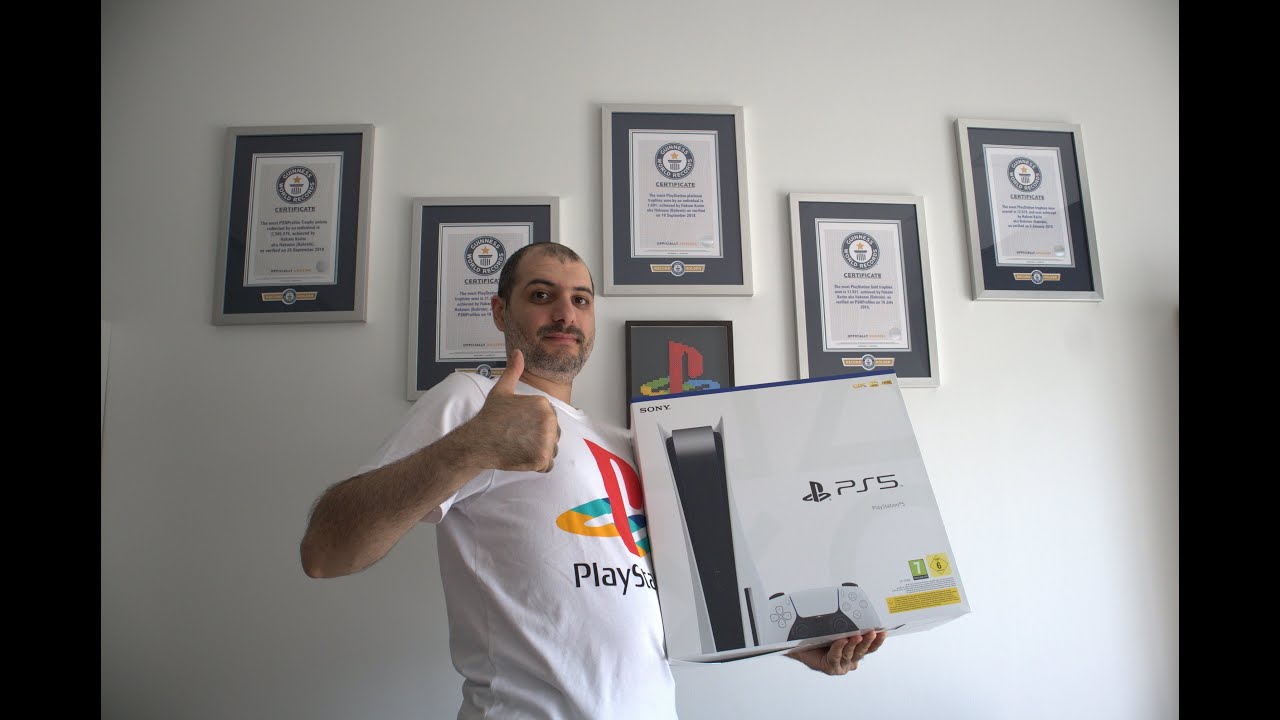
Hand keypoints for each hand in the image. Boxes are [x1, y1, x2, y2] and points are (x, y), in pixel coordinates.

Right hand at [466, 350, 560, 472]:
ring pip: (552, 450)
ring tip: (519, 447)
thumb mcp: (501, 390)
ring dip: (538, 453)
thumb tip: (518, 352)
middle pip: (554, 435)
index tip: (518, 426)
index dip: (534, 425)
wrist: (478, 441)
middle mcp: (549, 420)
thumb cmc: (489, 417)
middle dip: (538, 439)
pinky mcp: (542, 457)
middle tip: (517, 438)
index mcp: (543, 404)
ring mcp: (547, 439)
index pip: (549, 420)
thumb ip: (514, 370)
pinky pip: (548, 466)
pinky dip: (536, 466)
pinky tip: (521, 458)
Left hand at [785, 631, 885, 675]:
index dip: (877, 640)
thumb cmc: (819, 635)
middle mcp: (851, 660)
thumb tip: (856, 606)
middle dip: (867, 641)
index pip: (870, 647)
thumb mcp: (836, 627)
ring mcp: (842, 665)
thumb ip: (847, 622)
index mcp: (856, 651)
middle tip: (871, 632)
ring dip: (854, 644)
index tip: (882, 631)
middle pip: (862, 651)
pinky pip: (836, 656)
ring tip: (856, 636)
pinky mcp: (831, 668)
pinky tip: (841, 640)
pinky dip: (839, 647)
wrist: (799, 643)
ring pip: (850, 654)